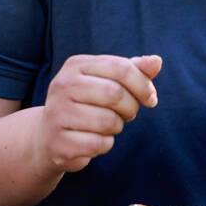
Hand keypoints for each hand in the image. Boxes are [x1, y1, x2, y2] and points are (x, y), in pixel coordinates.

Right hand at [36, 54, 160, 172]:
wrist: (49, 136)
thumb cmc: (87, 103)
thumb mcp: (108, 81)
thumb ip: (134, 70)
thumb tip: (156, 62)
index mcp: (76, 65)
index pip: (121, 68)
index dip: (143, 85)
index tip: (151, 98)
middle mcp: (62, 85)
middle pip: (115, 94)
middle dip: (131, 107)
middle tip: (128, 114)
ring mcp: (56, 114)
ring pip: (108, 121)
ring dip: (117, 127)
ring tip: (108, 125)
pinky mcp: (57, 142)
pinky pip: (99, 144)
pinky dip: (105, 144)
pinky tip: (94, 140)